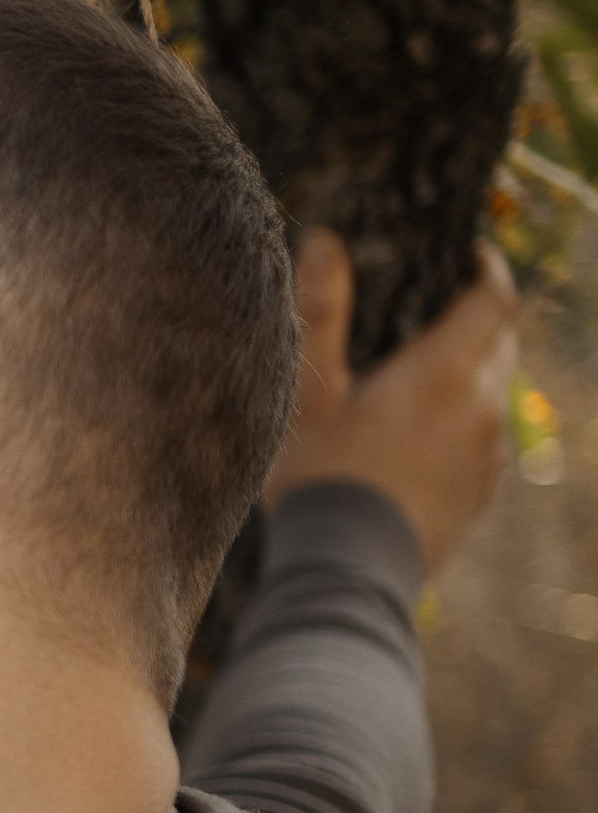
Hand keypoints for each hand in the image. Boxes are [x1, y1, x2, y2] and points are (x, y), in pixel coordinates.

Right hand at [264, 227, 518, 574]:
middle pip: (502, 342)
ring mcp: (489, 455)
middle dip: (480, 319)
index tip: (471, 255)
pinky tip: (417, 435)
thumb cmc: (321, 477)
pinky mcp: (482, 492)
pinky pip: (486, 438)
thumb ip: (321, 311)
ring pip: (497, 392)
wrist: (348, 571)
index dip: (489, 269)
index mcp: (446, 372)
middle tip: (435, 310)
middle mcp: (483, 408)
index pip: (496, 299)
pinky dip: (465, 421)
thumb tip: (324, 241)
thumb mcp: (309, 390)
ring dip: (472, 373)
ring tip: (420, 376)